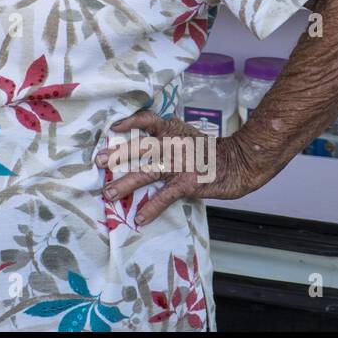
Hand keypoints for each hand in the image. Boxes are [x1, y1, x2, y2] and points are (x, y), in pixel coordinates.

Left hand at [92, 110, 265, 225]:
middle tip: (98, 161)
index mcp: (172, 130)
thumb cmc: (208, 151)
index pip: (148, 119)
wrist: (240, 162)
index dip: (130, 120)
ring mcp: (180, 164)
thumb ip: (164, 136)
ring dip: (125, 184)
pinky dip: (152, 208)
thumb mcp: (186, 134)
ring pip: (146, 173)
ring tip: (108, 194)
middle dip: (117, 154)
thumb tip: (139, 141)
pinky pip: (165, 197)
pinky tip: (140, 218)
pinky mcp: (188, 183)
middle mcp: (173, 145)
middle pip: (140, 148)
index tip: (114, 126)